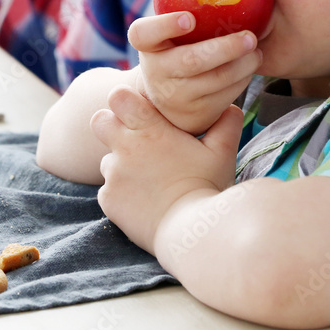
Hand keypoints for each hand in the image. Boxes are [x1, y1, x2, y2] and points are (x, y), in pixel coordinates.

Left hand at [90, 84, 242, 253]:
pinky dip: (122, 193)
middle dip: (112, 126)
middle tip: (136, 141)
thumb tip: (230, 107)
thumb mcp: (222, 152)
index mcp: (149, 129)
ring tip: (149, 180)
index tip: (140, 112)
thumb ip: (225, 123)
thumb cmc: (208, 187)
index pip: (118, 97)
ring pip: (107, 159)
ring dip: (121, 165)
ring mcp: (114, 175)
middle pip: (99, 121)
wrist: (193, 232)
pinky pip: (108, 189)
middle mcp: (125, 148)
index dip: (126, 102)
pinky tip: (145, 201)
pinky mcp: (108, 201)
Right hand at [131, 0, 261, 134]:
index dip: (164, 26)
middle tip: (249, 36)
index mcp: (147, 45)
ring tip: (256, 48)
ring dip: (239, 64)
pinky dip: (241, 79)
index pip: (143, 34)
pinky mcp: (197, 110)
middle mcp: (157, 72)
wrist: (169, 98)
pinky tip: (252, 63)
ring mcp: (177, 95)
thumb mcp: (169, 14)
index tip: (189, 17)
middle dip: (222, 49)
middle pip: (189, 62)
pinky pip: (224, 96)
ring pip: (212, 82)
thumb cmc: (174, 43)